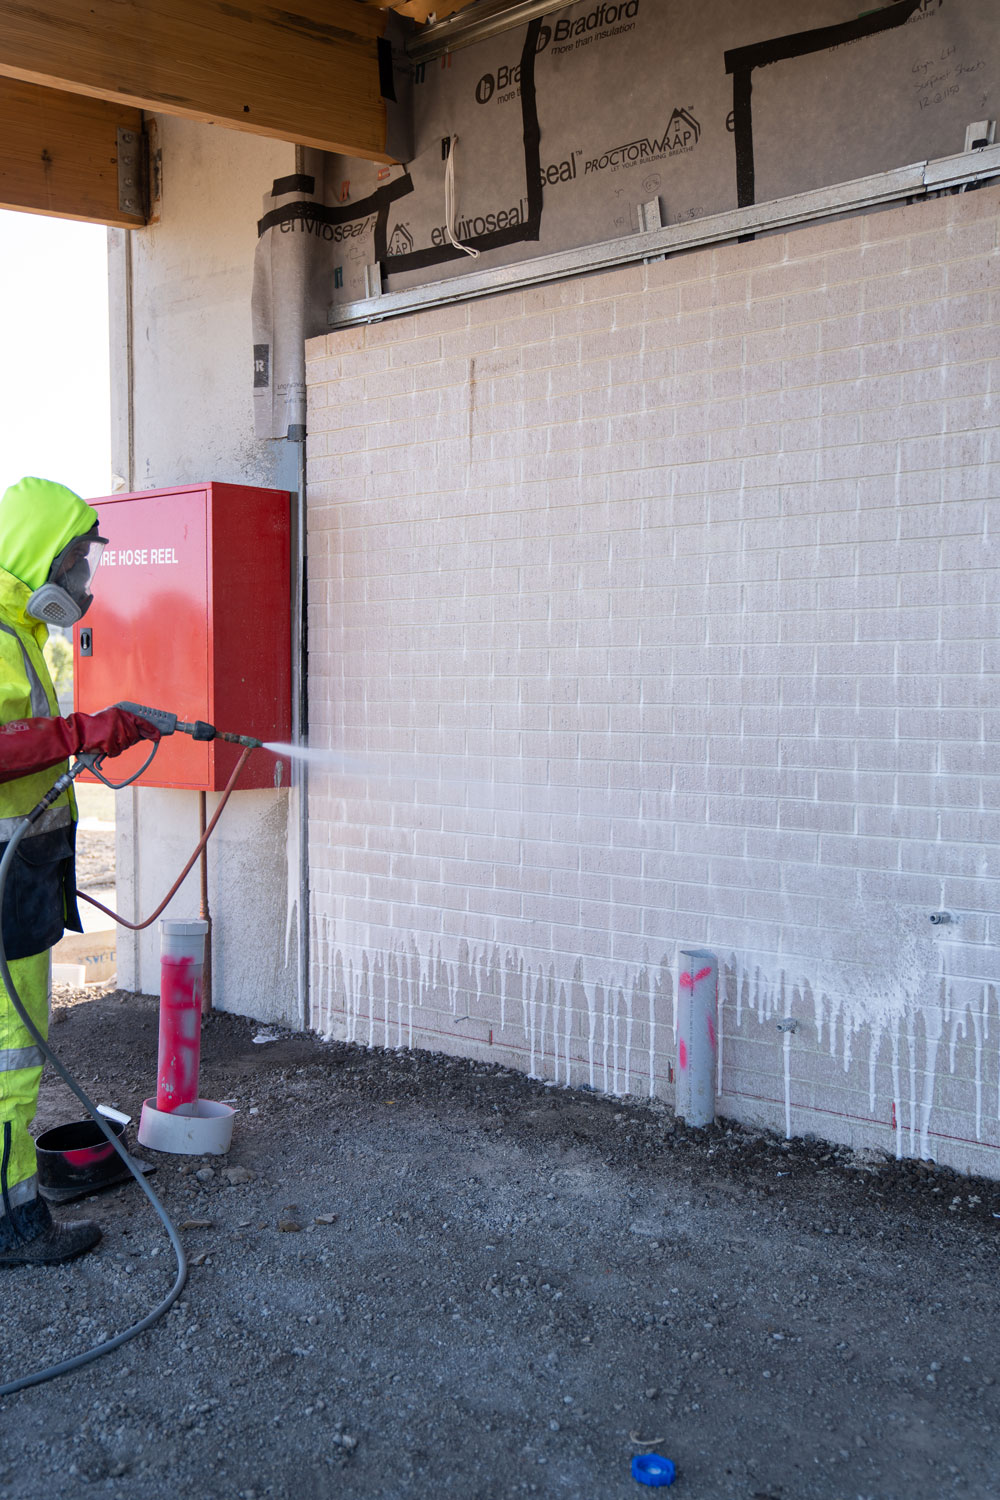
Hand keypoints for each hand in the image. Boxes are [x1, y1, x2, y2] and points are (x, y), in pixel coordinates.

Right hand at [0, 709, 158, 782]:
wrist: (76, 732)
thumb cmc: (92, 727)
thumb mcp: (110, 719)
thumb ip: (124, 724)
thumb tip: (143, 734)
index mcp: (120, 713)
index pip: (141, 721)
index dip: (151, 730)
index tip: (158, 735)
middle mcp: (120, 720)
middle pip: (134, 737)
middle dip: (128, 740)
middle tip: (116, 739)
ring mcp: (115, 731)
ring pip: (126, 745)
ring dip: (117, 746)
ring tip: (106, 740)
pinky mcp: (110, 741)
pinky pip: (117, 751)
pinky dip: (110, 751)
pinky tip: (103, 746)